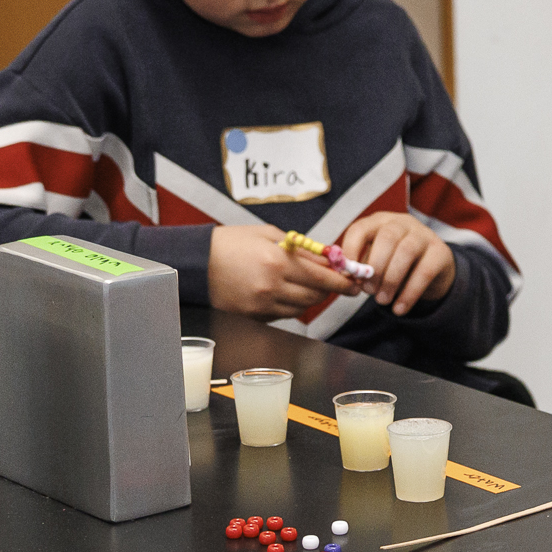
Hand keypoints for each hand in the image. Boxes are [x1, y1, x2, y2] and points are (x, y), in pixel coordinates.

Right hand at [208, 224, 358, 318]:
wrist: (197, 262)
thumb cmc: (233, 242)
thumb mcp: (269, 235)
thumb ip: (302, 248)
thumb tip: (330, 258)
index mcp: (278, 262)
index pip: (323, 278)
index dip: (343, 282)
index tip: (354, 282)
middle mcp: (272, 286)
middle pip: (316, 297)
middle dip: (329, 290)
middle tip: (333, 282)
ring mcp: (261, 305)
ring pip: (301, 309)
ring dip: (310, 299)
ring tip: (307, 284)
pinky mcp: (253, 317)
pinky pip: (283, 315)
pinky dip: (291, 306)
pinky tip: (286, 292)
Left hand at [339, 212, 455, 314]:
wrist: (431, 270)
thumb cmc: (394, 264)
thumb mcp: (376, 261)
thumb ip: (361, 267)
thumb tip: (348, 279)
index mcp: (380, 222)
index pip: (361, 228)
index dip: (351, 250)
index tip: (347, 274)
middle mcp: (402, 223)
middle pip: (387, 238)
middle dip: (375, 268)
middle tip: (368, 291)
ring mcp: (424, 235)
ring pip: (406, 252)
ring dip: (391, 280)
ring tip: (382, 301)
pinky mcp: (441, 252)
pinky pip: (424, 272)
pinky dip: (409, 294)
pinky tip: (399, 309)